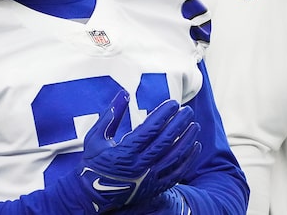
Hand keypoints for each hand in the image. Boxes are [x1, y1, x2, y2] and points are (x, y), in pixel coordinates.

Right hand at [77, 90, 200, 211]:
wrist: (92, 193)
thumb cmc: (93, 162)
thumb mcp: (95, 136)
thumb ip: (111, 115)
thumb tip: (124, 94)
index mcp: (125, 151)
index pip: (150, 129)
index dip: (163, 114)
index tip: (173, 103)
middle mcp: (140, 165)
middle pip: (166, 141)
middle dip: (179, 123)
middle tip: (187, 111)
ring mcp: (149, 178)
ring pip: (175, 156)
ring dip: (187, 139)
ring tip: (194, 125)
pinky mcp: (155, 187)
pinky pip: (177, 173)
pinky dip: (188, 159)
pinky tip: (194, 147)